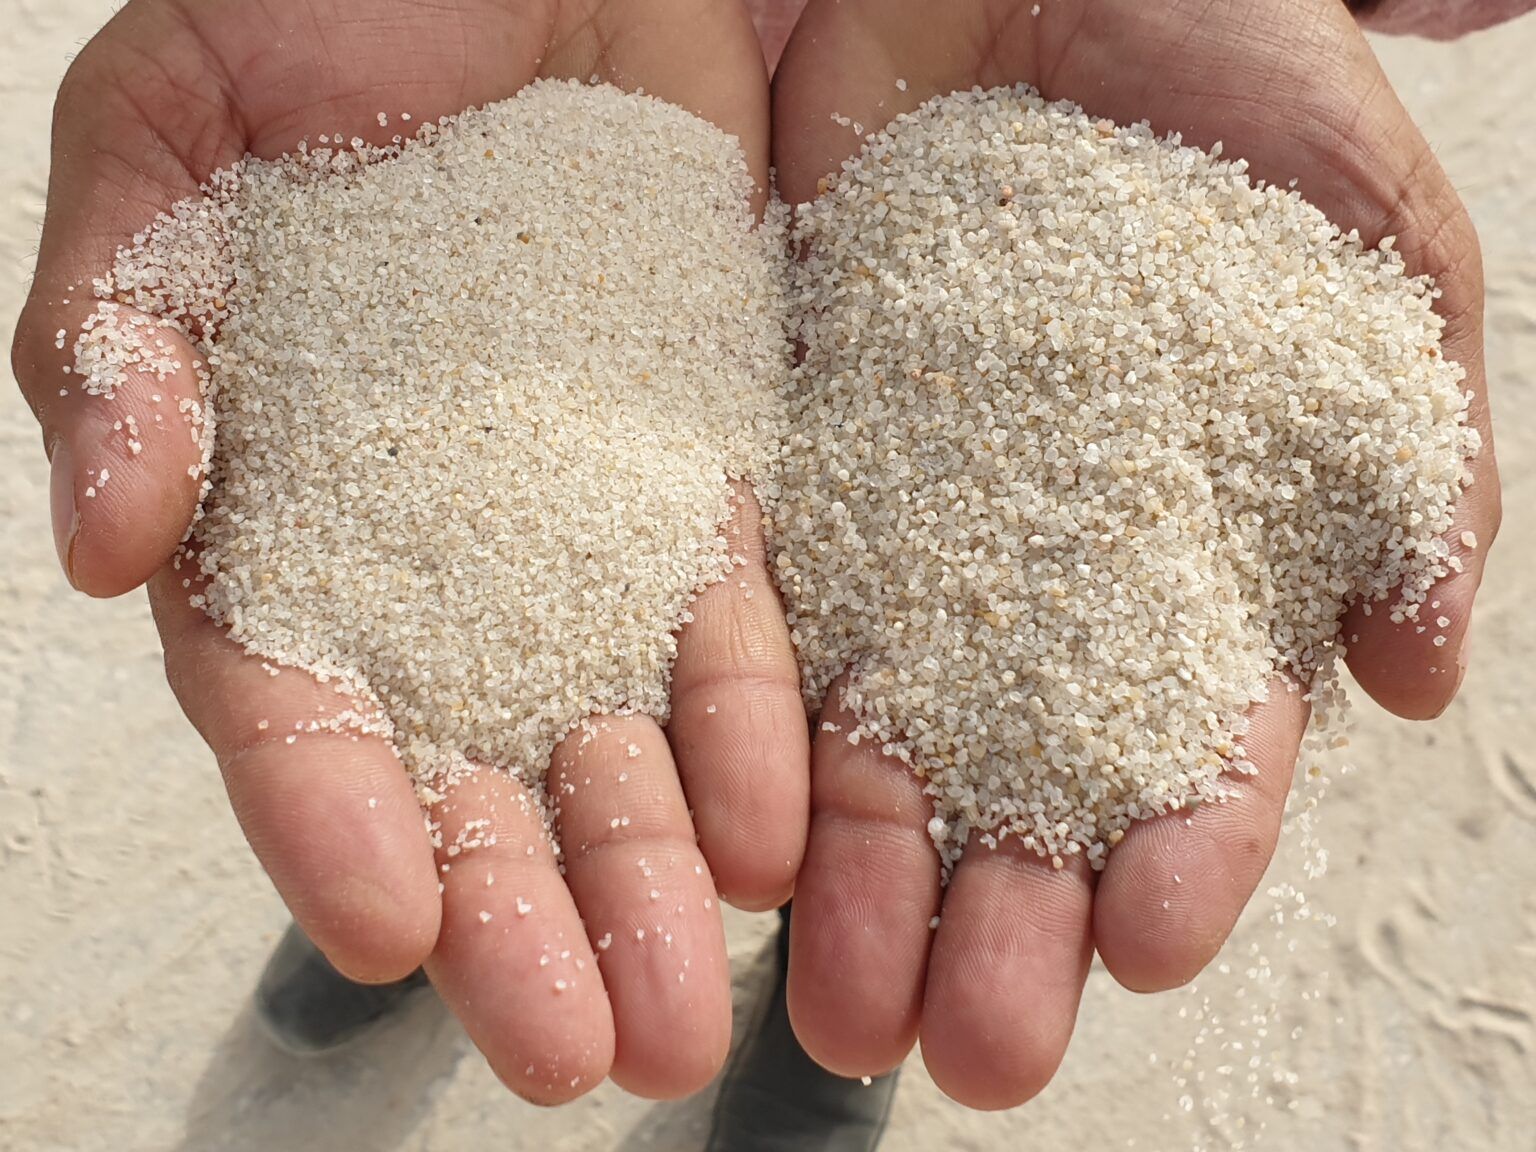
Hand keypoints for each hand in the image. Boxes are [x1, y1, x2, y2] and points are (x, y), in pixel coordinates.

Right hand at [11, 0, 807, 1102]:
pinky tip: (780, 836)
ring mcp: (584, 520)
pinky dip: (760, 731)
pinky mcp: (708, 470)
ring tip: (693, 1009)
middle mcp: (444, 549)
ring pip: (620, 731)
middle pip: (477, 764)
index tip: (388, 933)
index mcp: (291, 498)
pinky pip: (740, 624)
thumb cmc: (322, 7)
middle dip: (523, 913)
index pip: (299, 701)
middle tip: (575, 1054)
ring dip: (652, 874)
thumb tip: (111, 536)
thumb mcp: (170, 138)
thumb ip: (119, 331)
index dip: (334, 820)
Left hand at [770, 0, 1499, 1108]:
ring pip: (875, 737)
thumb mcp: (1354, 234)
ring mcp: (901, 518)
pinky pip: (758, 611)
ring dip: (859, 882)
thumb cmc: (1221, 59)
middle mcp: (1034, 561)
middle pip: (1016, 780)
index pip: (1188, 736)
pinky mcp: (786, 458)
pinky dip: (745, 730)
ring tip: (831, 1008)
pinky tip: (732, 835)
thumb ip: (1405, 446)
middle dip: (995, 921)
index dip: (1179, 848)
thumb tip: (1409, 668)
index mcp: (1183, 537)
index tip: (1150, 946)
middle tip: (962, 1049)